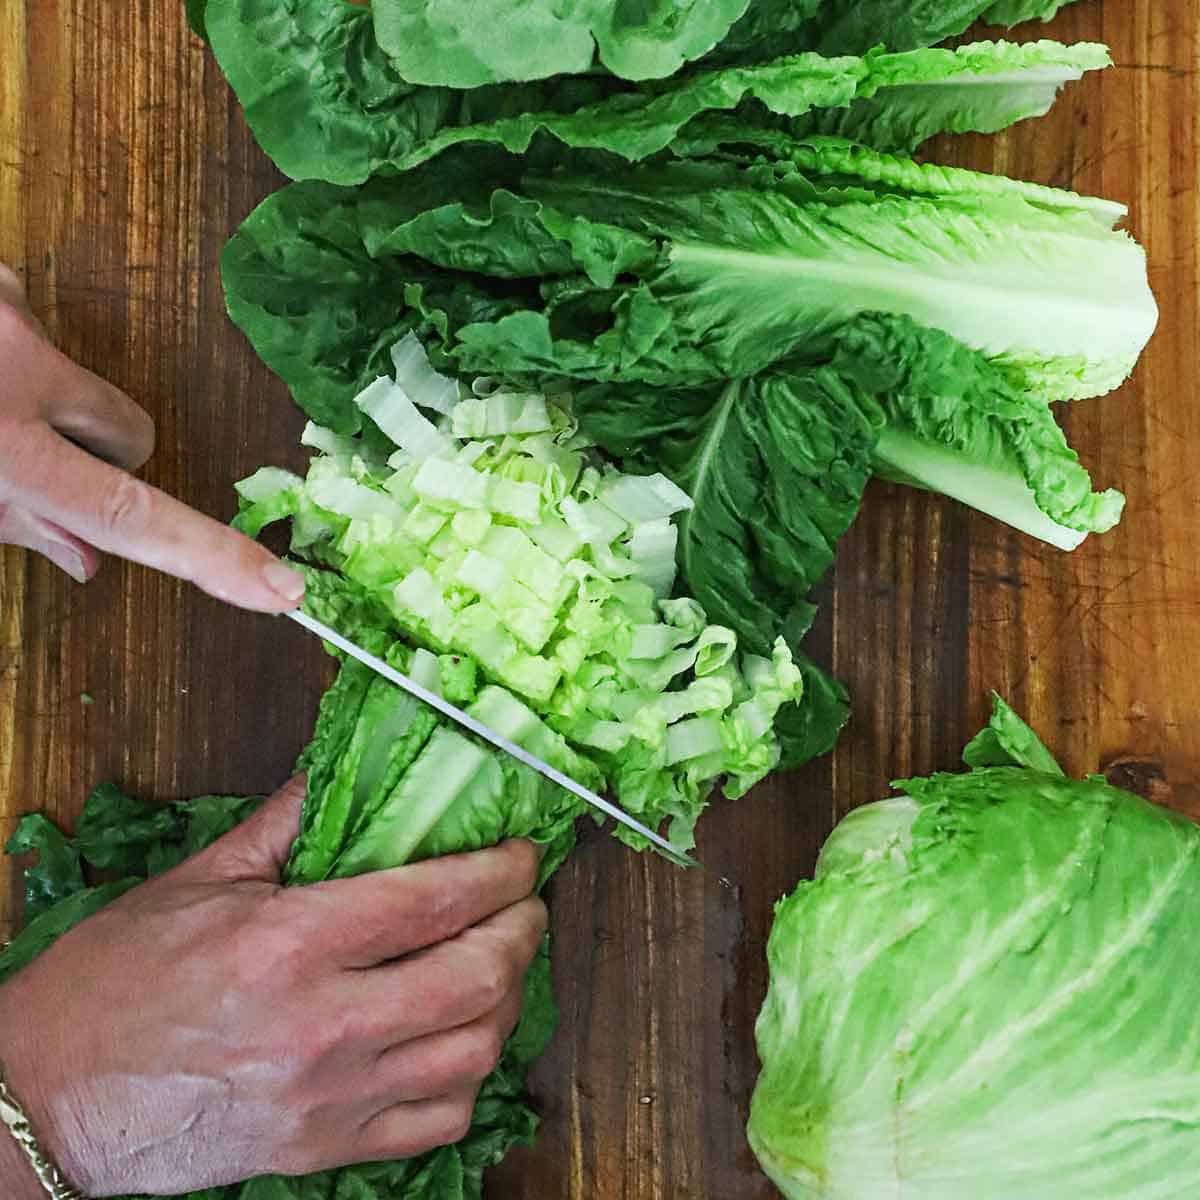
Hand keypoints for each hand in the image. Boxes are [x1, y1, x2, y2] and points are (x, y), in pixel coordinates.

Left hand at [0, 264, 303, 610]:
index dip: (213, 557)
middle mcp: (15, 366)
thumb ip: (13, 523)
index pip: (128, 516)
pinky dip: (2, 345)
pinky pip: (26, 320)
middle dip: (96, 451)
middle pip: (130, 433)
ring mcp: (7, 310)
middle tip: (22, 454)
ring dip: (37, 393)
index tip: (282, 588)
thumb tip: (86, 559)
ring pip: (73, 374)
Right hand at [0, 777, 547, 1195]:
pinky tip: (462, 1039)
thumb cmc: (116, 980)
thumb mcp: (201, 878)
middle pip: (475, 976)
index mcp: (290, 944)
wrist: (52, 1096)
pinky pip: (438, 1123)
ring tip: (504, 962)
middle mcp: (323, 1026)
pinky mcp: (325, 1151)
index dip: (500, 871)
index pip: (434, 900)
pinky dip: (471, 1078)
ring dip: (508, 999)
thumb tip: (347, 767)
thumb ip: (290, 820)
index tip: (524, 854)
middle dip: (523, 929)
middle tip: (526, 902)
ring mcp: (330, 1099)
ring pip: (473, 1052)